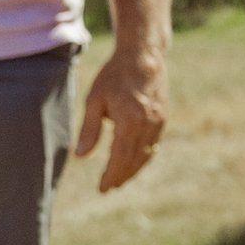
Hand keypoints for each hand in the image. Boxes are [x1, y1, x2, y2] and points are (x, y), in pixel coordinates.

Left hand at [75, 44, 168, 192]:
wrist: (143, 55)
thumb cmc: (114, 76)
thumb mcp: (95, 100)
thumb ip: (89, 130)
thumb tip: (81, 156)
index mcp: (129, 121)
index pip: (120, 157)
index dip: (111, 175)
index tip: (103, 188)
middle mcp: (148, 124)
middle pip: (134, 160)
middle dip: (122, 176)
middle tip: (109, 187)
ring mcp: (158, 121)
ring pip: (147, 154)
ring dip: (133, 169)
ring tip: (120, 179)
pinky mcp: (163, 117)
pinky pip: (154, 144)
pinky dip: (143, 157)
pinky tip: (133, 161)